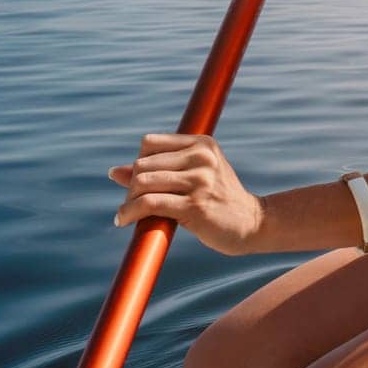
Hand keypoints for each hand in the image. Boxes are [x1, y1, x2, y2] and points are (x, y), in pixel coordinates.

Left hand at [108, 134, 265, 255]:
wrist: (253, 224)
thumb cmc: (219, 201)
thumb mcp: (193, 178)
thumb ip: (157, 171)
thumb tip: (114, 172)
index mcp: (203, 144)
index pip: (149, 143)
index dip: (139, 164)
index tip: (142, 184)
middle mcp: (202, 158)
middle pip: (142, 164)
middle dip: (132, 186)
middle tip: (133, 204)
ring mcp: (200, 181)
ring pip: (142, 182)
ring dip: (129, 201)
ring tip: (128, 214)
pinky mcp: (195, 205)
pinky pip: (149, 203)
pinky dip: (130, 212)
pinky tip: (124, 220)